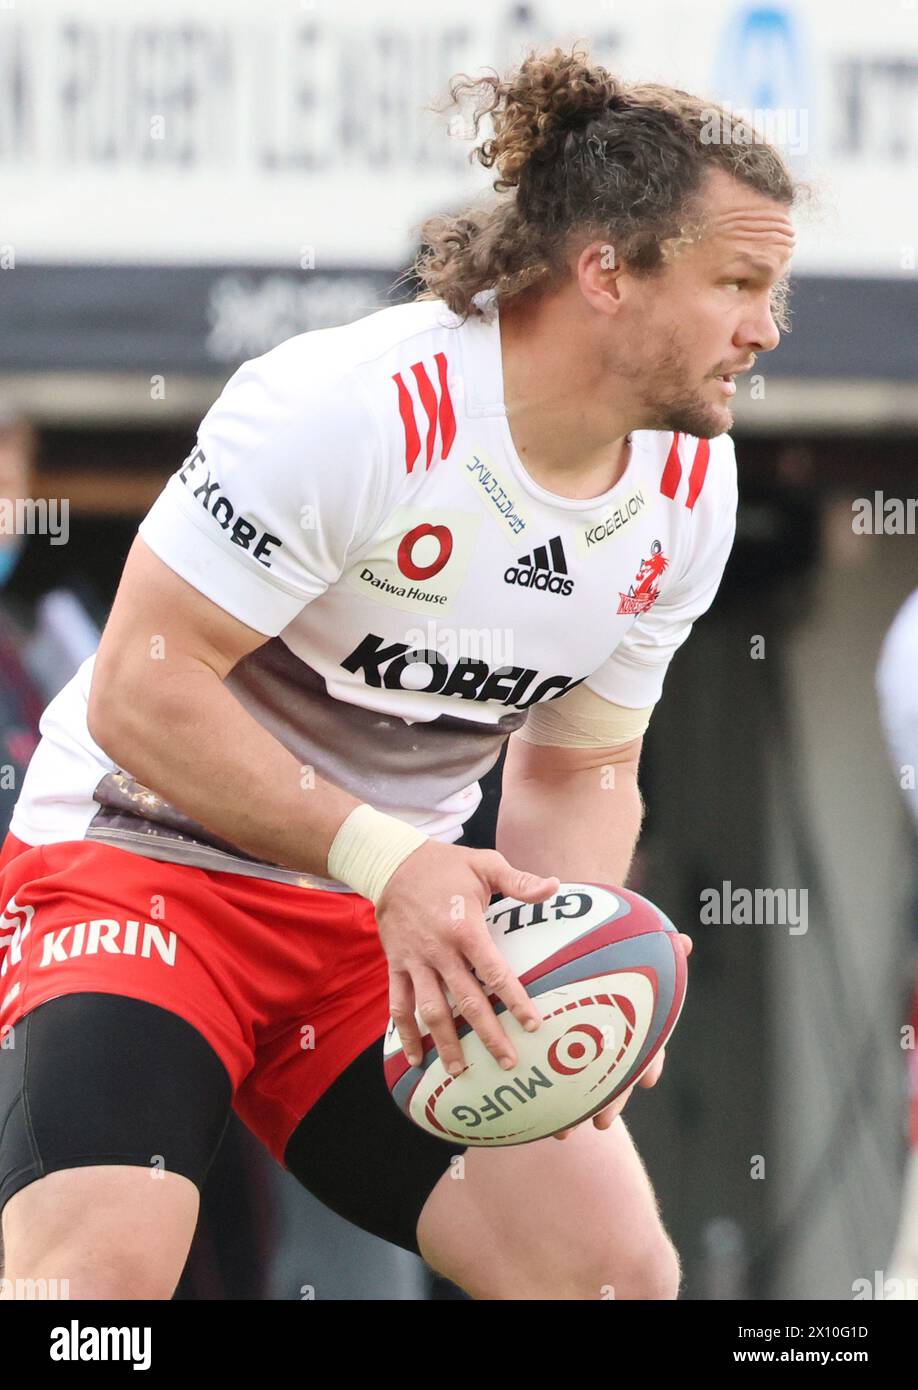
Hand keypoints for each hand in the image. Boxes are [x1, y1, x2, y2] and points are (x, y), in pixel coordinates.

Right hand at [376, 842, 558, 1076]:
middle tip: (507, 1063)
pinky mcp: (396, 965)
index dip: (515, 1000)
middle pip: (465, 1000)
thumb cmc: (445, 865)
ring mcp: (415, 961)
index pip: (494, 971)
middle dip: (487, 1034)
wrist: (392, 864)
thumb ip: (519, 882)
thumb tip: (556, 886)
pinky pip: (398, 1004)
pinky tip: (415, 1059)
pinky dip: (405, 1033)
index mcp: (465, 927)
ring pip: (430, 1010)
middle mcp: (439, 950)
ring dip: (445, 1043)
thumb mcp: (484, 864)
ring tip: (461, 1072)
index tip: (532, 1025)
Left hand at [552, 932, 692, 1139]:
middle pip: (614, 1077)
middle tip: (601, 1121)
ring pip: (580, 1087)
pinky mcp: (546, 1050)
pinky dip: (540, 1099)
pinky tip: (527, 1117)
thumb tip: (687, 941)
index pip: (646, 1046)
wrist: (555, 954)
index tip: (646, 1080)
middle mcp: (607, 1040)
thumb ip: (651, 948)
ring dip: (573, 1111)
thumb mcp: (618, 946)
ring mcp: (578, 1047)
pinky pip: (545, 1078)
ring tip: (562, 1133)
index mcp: (627, 1019)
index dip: (649, 1064)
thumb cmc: (596, 948)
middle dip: (610, 1101)